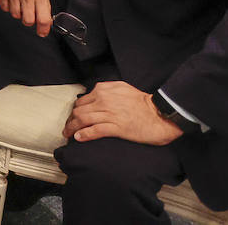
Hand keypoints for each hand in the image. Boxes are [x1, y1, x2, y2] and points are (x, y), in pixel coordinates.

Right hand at [0, 0, 51, 36]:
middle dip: (29, 20)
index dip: (43, 29)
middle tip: (30, 14)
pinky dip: (8, 6)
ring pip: (15, 15)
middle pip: (28, 21)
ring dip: (18, 12)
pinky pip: (5, 8)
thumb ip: (43, 3)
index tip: (42, 32)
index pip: (43, 18)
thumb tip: (45, 20)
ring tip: (20, 1)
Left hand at [63, 81, 183, 144]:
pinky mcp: (116, 127)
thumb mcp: (122, 88)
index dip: (75, 111)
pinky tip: (79, 138)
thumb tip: (94, 95)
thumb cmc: (143, 103)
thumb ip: (106, 89)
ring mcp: (109, 114)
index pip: (82, 101)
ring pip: (83, 120)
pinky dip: (84, 134)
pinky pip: (94, 130)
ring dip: (72, 128)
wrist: (160, 114)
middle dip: (70, 121)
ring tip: (68, 135)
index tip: (72, 117)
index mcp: (104, 90)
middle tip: (67, 128)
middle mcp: (103, 100)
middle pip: (79, 111)